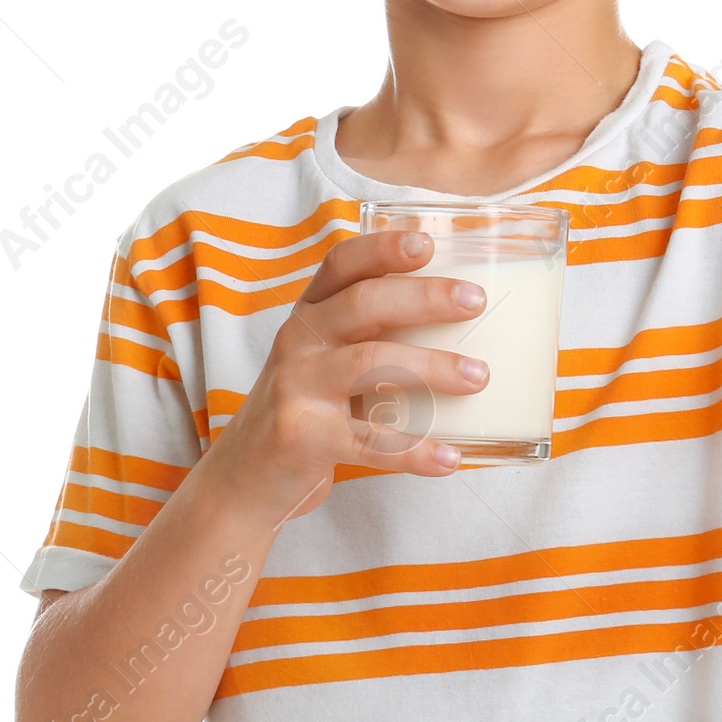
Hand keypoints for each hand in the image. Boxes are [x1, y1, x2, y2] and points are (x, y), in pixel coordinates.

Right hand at [207, 226, 490, 526]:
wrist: (243, 479)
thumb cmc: (306, 409)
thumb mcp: (326, 360)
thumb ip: (374, 335)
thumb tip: (467, 321)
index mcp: (310, 314)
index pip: (342, 264)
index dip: (383, 248)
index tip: (428, 242)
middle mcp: (298, 341)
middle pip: (362, 304)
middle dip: (424, 297)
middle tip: (474, 301)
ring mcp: (295, 387)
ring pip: (369, 364)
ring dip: (431, 367)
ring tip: (478, 377)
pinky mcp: (300, 438)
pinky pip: (368, 442)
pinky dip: (413, 451)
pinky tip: (448, 457)